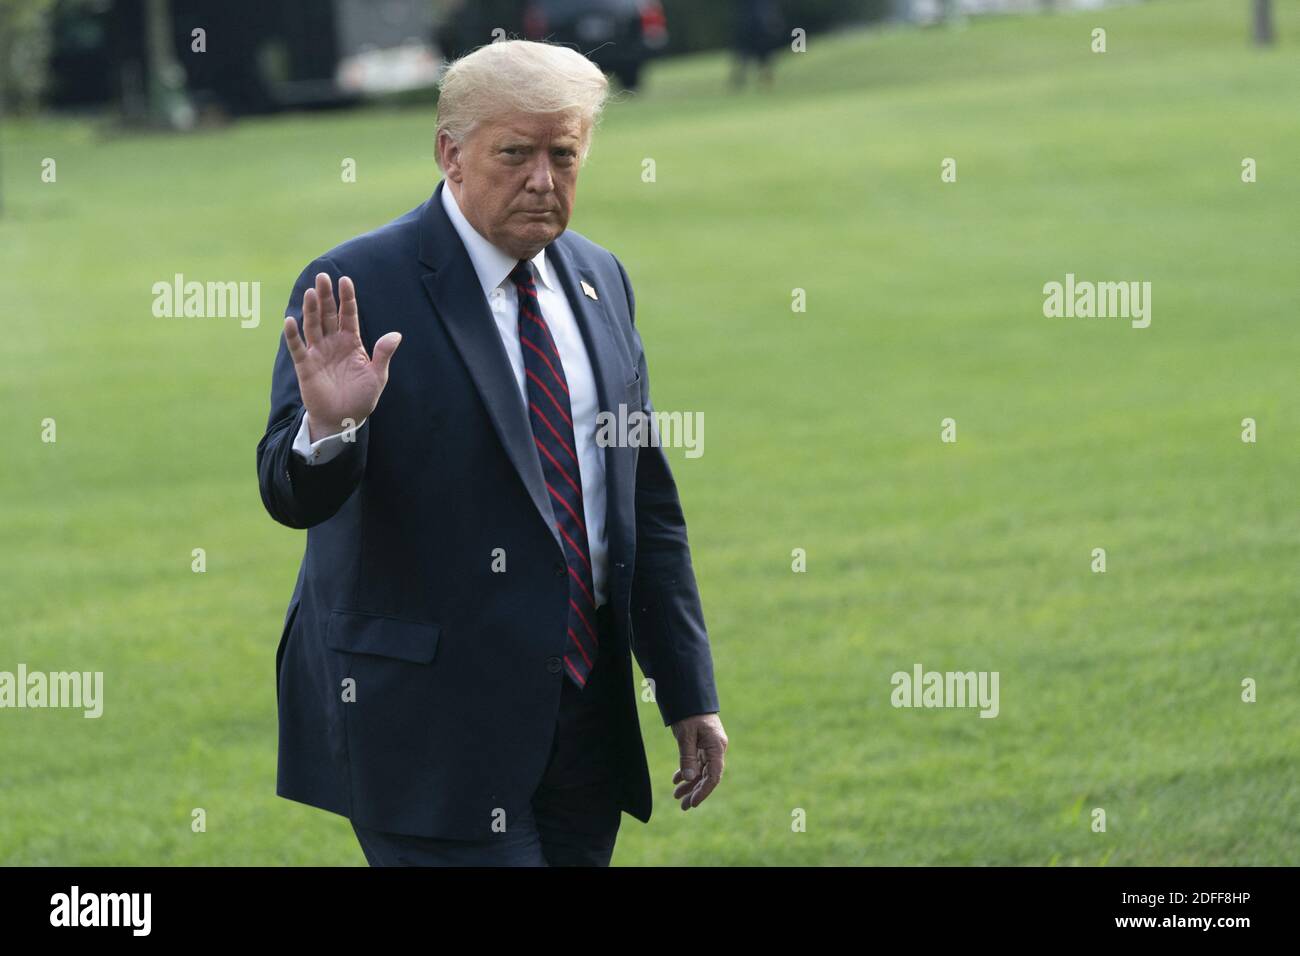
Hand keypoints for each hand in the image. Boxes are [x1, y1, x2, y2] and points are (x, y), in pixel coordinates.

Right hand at [283, 273, 401, 440]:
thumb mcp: (377, 376)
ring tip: (311, 292)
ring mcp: (318, 353)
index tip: (345, 280)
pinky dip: (293, 335)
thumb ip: (383, 354)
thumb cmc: (361, 397)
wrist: (344, 420)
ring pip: (313, 326)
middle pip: (327, 314)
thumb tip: (396, 335)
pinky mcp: (305, 366)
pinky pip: (298, 348)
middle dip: (325, 296)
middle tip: (322, 276)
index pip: (348, 315)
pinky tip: (290, 320)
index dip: (347, 298)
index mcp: (351, 342)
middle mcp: (333, 343)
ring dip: (310, 309)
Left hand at [670, 712, 727, 809]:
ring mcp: (710, 747)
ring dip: (689, 784)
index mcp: (716, 746)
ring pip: (701, 771)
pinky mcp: (702, 745)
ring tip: (676, 797)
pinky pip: (696, 763)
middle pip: (708, 776)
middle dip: (695, 792)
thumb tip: (690, 779)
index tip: (693, 803)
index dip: (704, 791)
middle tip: (683, 807)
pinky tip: (675, 780)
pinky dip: (686, 772)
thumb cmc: (689, 713)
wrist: (689, 695)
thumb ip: (687, 757)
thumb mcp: (686, 735)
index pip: (713, 776)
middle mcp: (716, 749)